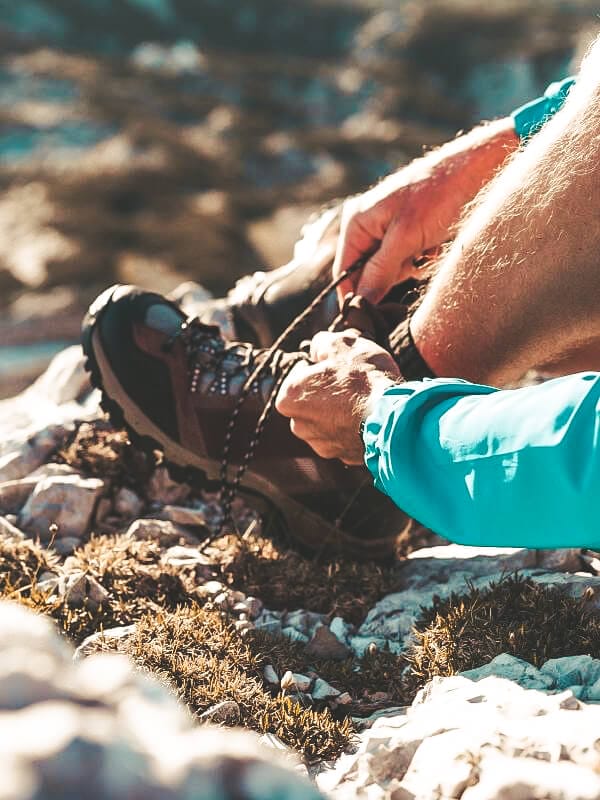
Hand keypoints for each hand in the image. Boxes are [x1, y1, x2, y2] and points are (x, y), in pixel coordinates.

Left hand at [275, 329, 399, 463]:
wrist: (393, 418)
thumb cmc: (364, 379)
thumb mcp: (343, 344)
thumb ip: (322, 343)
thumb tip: (318, 347)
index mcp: (289, 396)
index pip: (297, 375)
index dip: (318, 366)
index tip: (335, 365)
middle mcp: (298, 425)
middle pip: (310, 402)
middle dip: (326, 392)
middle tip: (350, 381)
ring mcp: (321, 444)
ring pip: (327, 422)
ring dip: (339, 412)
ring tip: (363, 400)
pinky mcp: (342, 456)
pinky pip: (344, 437)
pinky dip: (353, 428)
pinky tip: (369, 416)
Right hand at [333, 118, 519, 305]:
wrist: (479, 170)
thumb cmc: (439, 195)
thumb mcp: (406, 238)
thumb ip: (380, 272)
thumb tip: (359, 303)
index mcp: (358, 222)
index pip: (344, 272)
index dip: (355, 296)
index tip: (369, 319)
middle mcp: (369, 225)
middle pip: (367, 273)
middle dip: (391, 276)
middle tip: (414, 262)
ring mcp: (389, 228)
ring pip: (390, 269)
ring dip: (410, 267)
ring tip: (428, 249)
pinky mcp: (410, 232)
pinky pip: (407, 260)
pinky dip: (422, 259)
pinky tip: (435, 246)